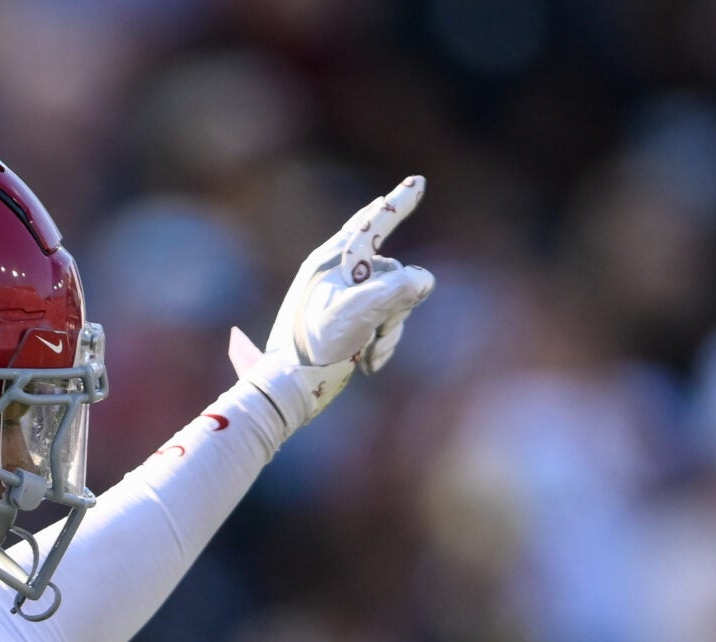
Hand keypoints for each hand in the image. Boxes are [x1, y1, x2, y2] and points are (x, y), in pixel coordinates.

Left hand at [230, 176, 435, 437]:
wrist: (290, 387)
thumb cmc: (313, 348)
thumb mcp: (354, 316)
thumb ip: (391, 292)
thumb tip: (425, 278)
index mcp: (332, 261)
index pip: (371, 223)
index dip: (398, 203)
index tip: (419, 181)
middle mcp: (339, 274)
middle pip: (391, 269)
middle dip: (396, 302)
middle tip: (380, 330)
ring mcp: (346, 298)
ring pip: (393, 298)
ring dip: (391, 328)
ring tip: (371, 353)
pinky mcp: (351, 321)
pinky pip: (385, 320)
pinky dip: (385, 341)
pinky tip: (370, 363)